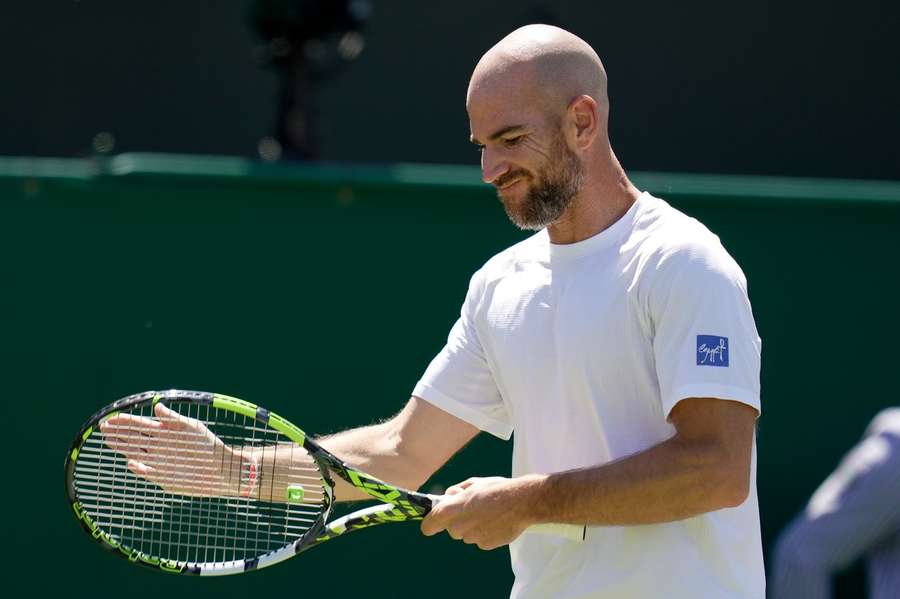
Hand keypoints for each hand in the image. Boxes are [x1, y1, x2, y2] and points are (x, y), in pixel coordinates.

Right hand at [99, 403, 252, 496]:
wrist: (220, 469)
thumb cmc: (209, 445)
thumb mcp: (192, 428)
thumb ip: (173, 419)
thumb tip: (156, 406)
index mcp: (166, 432)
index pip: (140, 424)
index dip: (125, 421)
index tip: (111, 418)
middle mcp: (160, 446)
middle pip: (133, 437)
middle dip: (118, 432)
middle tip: (103, 428)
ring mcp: (159, 461)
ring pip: (135, 452)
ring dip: (122, 447)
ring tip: (108, 440)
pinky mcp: (163, 477)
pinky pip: (146, 472)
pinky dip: (137, 468)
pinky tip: (131, 462)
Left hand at [420, 476, 539, 549]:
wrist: (521, 502)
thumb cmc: (496, 489)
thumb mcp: (473, 483)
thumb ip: (456, 492)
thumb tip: (449, 496)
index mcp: (451, 510)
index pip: (428, 525)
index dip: (431, 523)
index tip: (434, 521)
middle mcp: (458, 527)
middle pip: (452, 528)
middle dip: (459, 520)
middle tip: (475, 508)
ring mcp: (472, 538)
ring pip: (467, 534)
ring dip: (474, 526)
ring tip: (490, 513)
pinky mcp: (486, 545)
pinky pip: (481, 539)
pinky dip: (486, 532)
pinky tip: (497, 521)